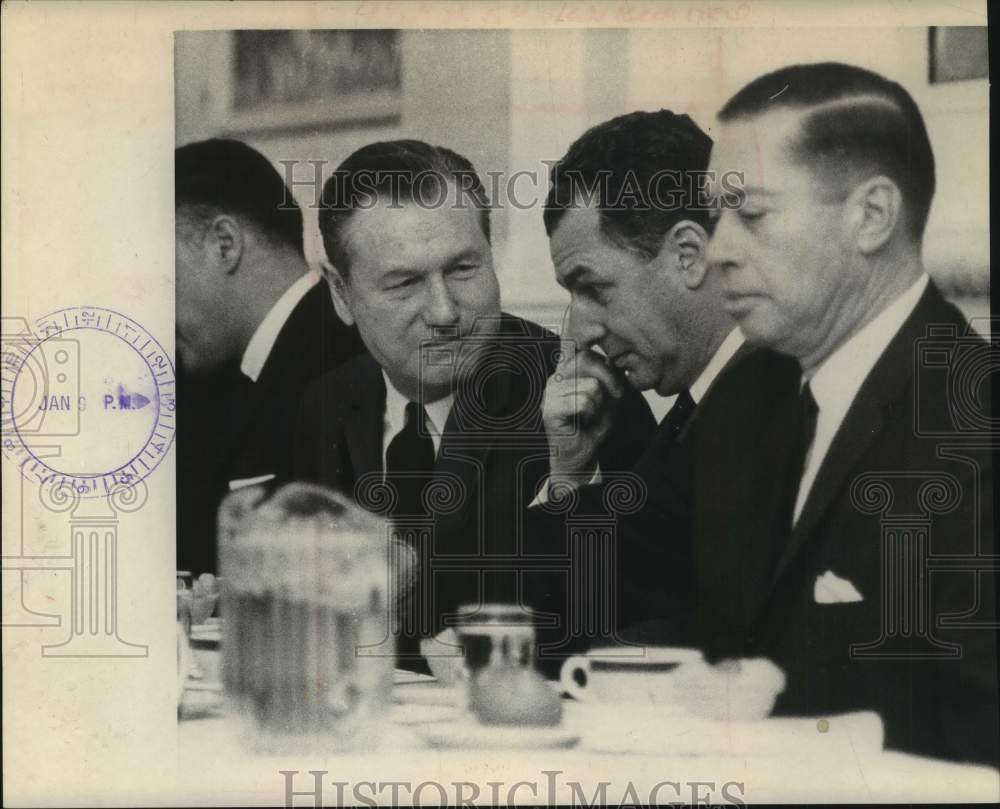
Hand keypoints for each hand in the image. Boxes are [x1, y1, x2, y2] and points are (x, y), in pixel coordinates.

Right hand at [542, 340, 624, 483]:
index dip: (585, 330)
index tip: (602, 328)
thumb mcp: (609, 396)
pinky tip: (583, 422)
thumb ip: (610, 375)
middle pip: (587, 359)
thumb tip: (611, 358)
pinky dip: (591, 414)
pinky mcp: (549, 409)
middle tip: (616, 396)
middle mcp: (556, 377)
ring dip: (599, 404)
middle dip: (610, 379)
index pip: (572, 338)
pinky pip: (584, 402)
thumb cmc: (593, 425)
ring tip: (591, 414)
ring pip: (591, 385)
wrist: (581, 456)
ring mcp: (549, 392)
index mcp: (568, 370)